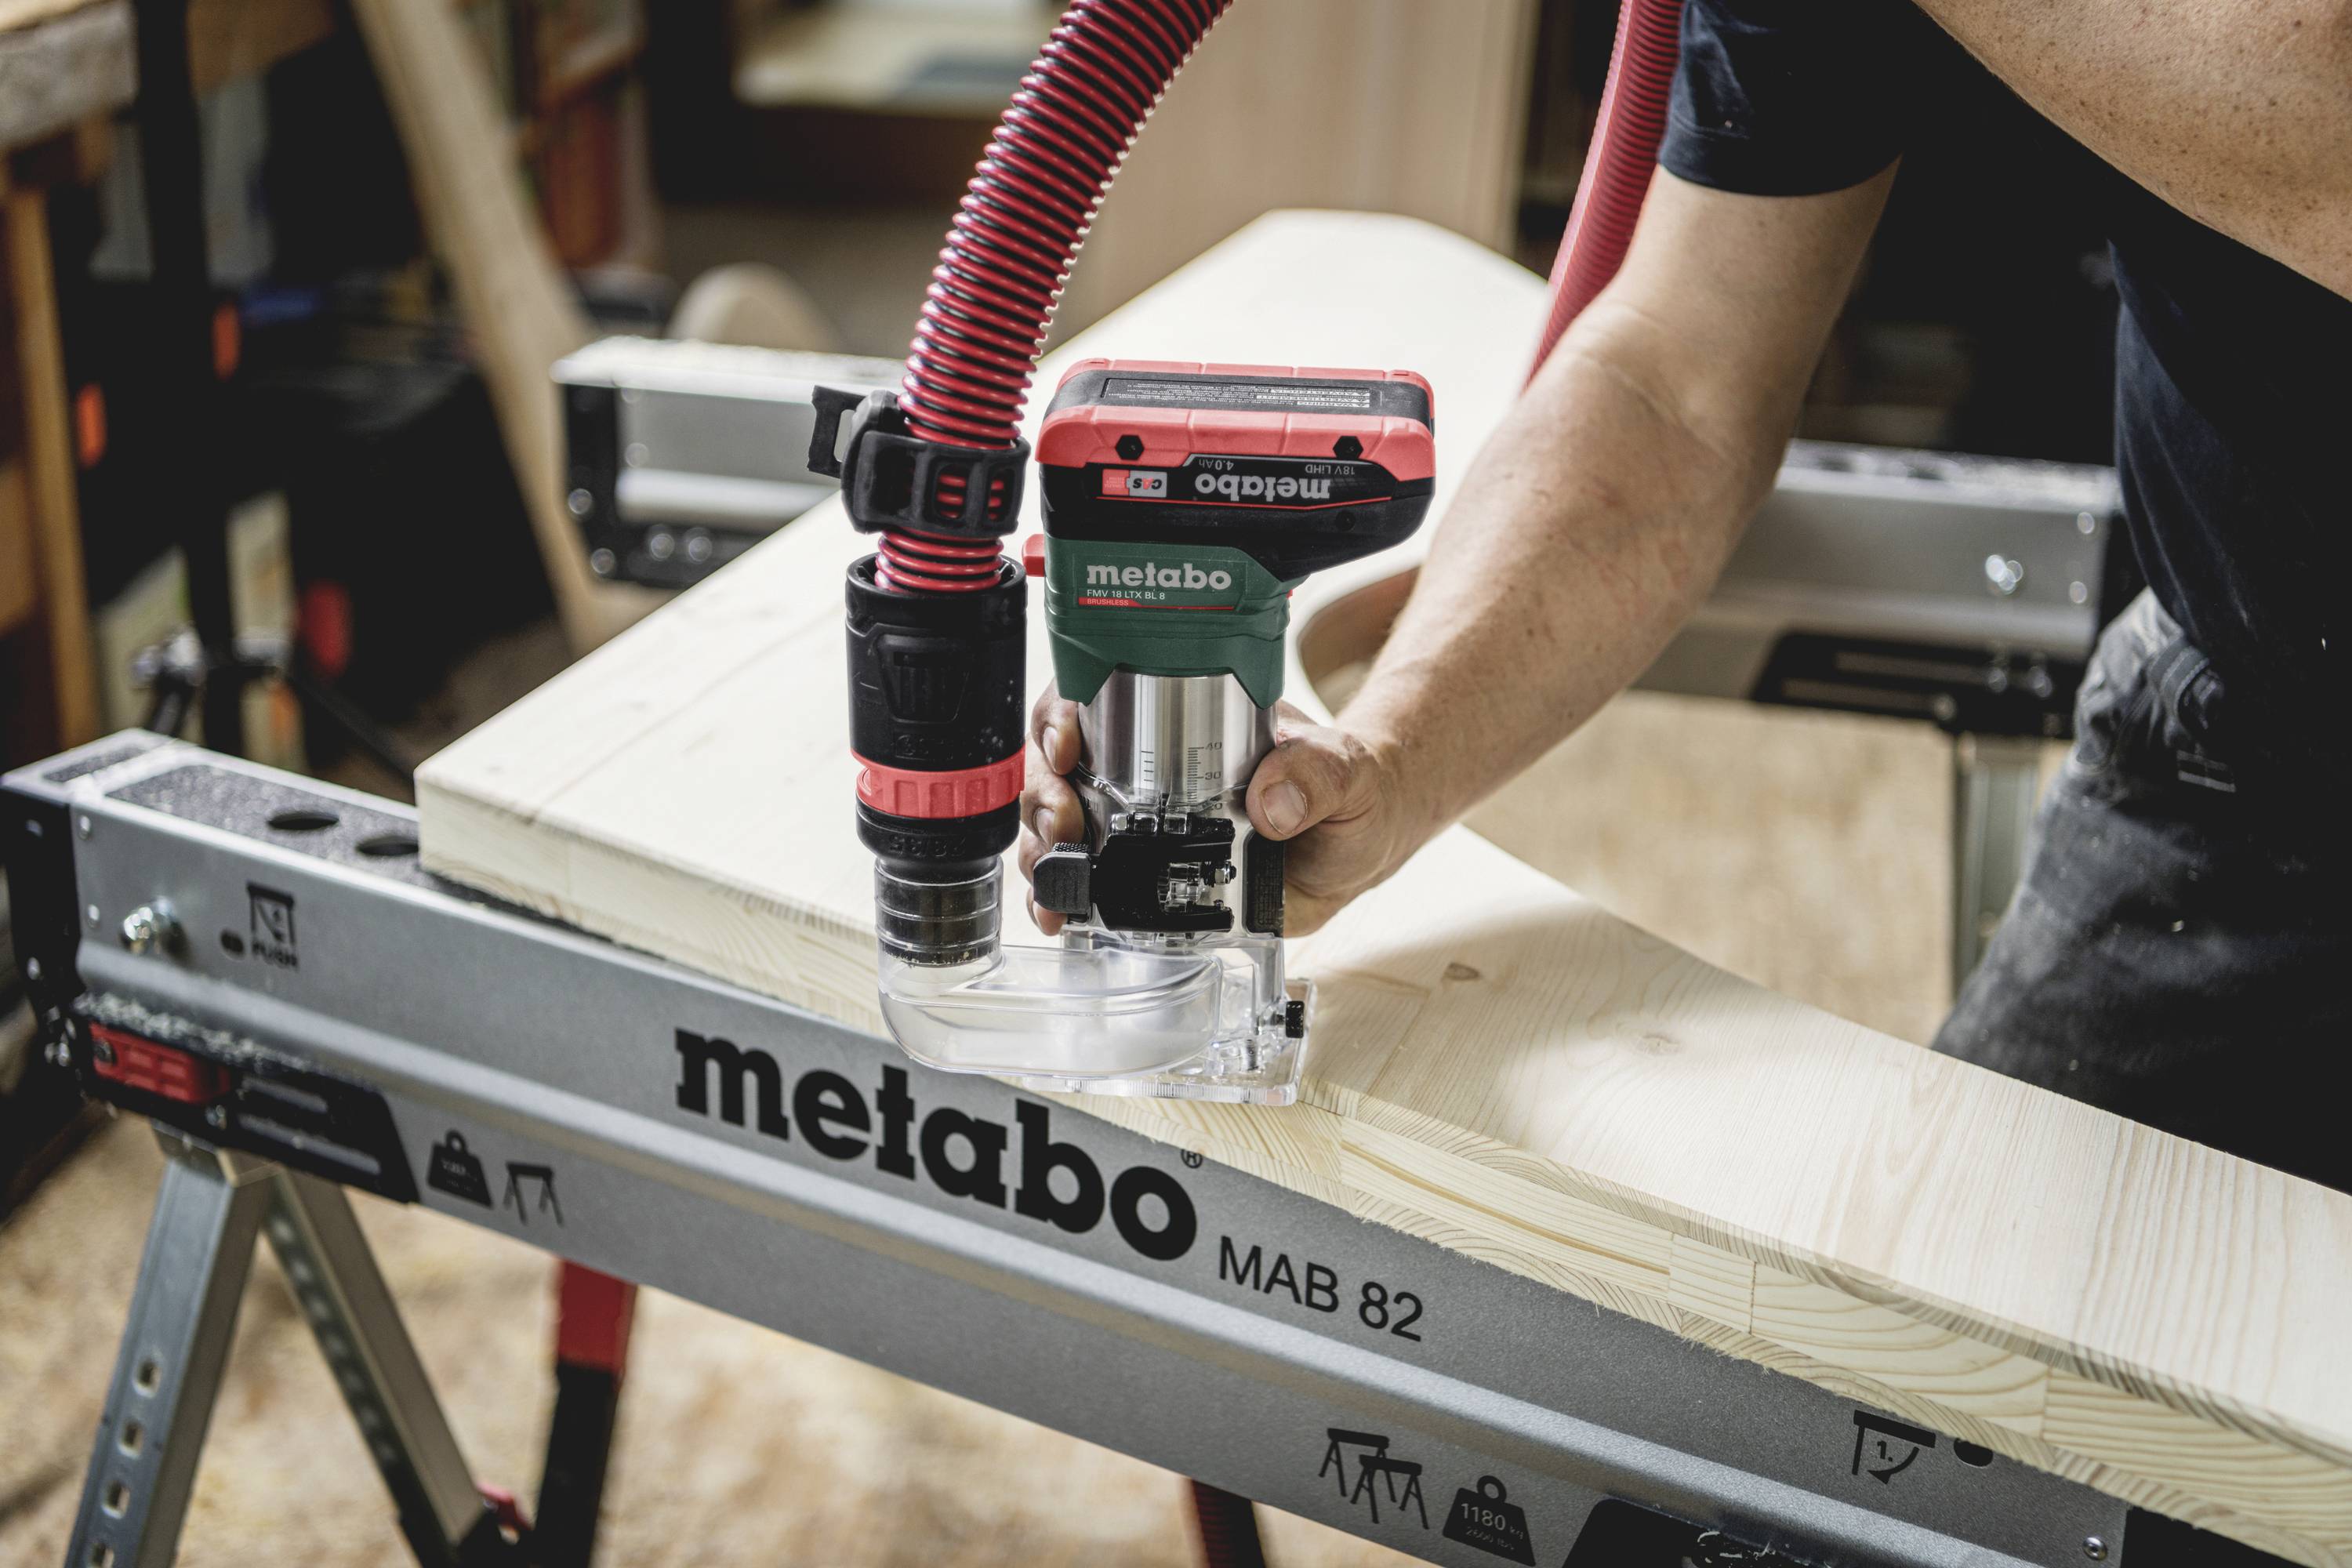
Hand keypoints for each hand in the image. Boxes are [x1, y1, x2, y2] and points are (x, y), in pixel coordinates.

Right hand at [1017, 684, 1425, 937]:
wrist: (1358, 847)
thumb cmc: (1347, 789)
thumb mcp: (1342, 767)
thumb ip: (1317, 771)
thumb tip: (1271, 801)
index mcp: (1178, 720)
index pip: (1094, 697)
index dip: (1060, 717)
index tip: (1066, 745)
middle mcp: (1142, 767)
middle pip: (1056, 766)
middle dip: (1042, 794)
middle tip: (1062, 823)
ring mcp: (1135, 823)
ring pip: (1057, 825)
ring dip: (1041, 849)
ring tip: (1055, 878)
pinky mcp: (1143, 878)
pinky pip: (1085, 884)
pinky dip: (1061, 898)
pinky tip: (1059, 915)